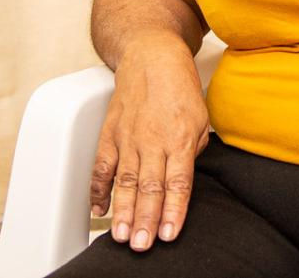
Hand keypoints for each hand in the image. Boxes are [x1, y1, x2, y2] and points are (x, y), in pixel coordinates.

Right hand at [89, 33, 209, 251]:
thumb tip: (182, 179)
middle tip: (141, 244)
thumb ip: (193, 151)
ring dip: (122, 211)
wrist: (151, 55)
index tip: (169, 234)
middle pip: (148, 187)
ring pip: (124, 181)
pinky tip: (99, 209)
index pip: (177, 182)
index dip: (174, 211)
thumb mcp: (200, 117)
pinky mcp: (109, 133)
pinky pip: (101, 166)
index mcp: (179, 137)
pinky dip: (98, 189)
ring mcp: (128, 137)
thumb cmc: (178, 85)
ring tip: (120, 235)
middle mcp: (152, 140)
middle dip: (145, 220)